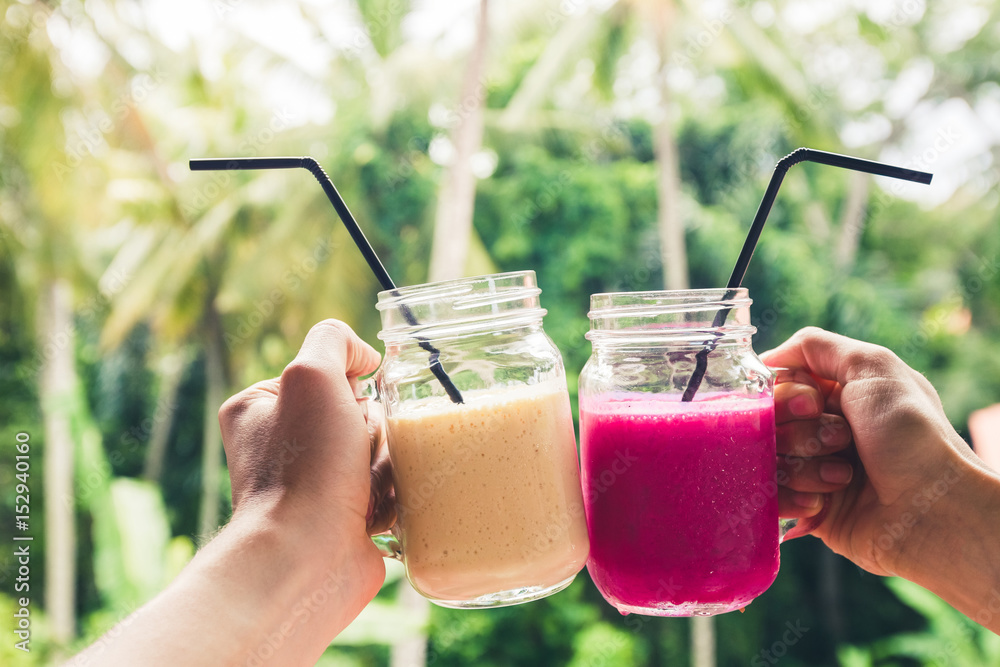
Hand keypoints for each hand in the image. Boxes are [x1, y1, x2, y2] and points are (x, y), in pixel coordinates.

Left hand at [72, 320, 398, 665]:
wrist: (308, 558)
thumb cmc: (304, 468)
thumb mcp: (312, 376)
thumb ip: (334, 341)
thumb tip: (364, 356)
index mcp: (260, 409)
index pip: (326, 374)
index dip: (349, 387)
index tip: (347, 408)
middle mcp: (280, 445)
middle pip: (359, 411)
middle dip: (373, 429)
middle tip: (358, 453)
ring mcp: (312, 484)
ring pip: (379, 448)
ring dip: (386, 462)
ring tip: (368, 487)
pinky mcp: (343, 516)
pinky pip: (388, 487)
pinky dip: (391, 494)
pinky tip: (374, 510)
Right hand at [763, 327, 986, 576]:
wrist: (935, 508)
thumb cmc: (913, 435)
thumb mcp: (874, 367)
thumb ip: (816, 346)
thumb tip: (766, 358)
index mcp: (835, 394)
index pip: (776, 386)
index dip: (786, 395)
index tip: (814, 404)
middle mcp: (820, 429)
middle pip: (767, 423)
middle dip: (800, 432)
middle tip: (842, 440)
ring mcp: (812, 469)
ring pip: (768, 460)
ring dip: (804, 467)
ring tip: (843, 477)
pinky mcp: (808, 507)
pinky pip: (770, 498)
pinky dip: (793, 498)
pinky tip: (823, 503)